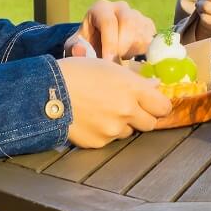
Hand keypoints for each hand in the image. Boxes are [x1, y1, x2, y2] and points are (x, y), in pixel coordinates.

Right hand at [56, 57, 172, 148]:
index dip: (159, 106)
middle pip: (150, 123)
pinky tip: (90, 119)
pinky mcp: (99, 143)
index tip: (154, 104)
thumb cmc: (77, 73)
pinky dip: (104, 132)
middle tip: (130, 109)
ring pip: (128, 132)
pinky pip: (109, 139)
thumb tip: (155, 85)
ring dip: (122, 124)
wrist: (46, 93)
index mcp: (133, 89)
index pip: (163, 106)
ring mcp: (113, 129)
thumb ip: (135, 80)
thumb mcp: (109, 68)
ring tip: (103, 111)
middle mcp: (127, 111)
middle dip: (144, 117)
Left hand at [64, 0, 155, 61]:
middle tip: (116, 63)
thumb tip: (80, 49)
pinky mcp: (148, 25)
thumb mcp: (75, 47)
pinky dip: (142, 52)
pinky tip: (131, 58)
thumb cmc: (86, 45)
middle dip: (122, 46)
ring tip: (121, 60)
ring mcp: (137, 14)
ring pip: (141, 32)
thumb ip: (75, 49)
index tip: (108, 61)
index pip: (108, 22)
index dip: (109, 43)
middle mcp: (120, 7)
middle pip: (128, 23)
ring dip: (132, 51)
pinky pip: (151, 39)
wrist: (99, 44)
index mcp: (101, 8)